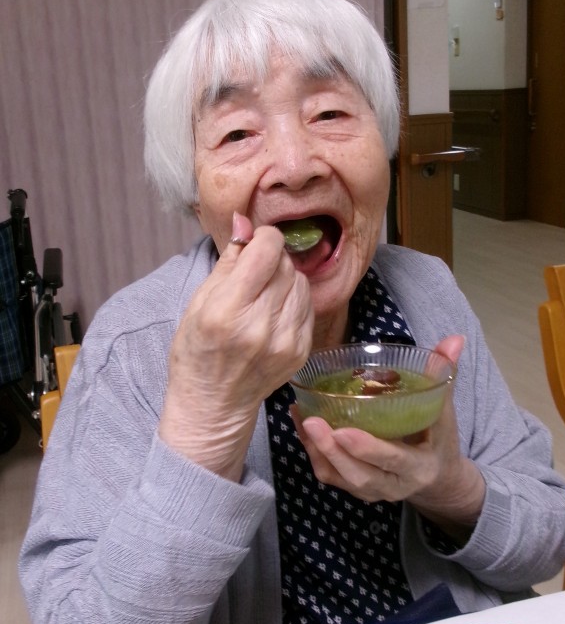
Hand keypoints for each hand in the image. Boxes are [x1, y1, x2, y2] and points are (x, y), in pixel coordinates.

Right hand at [160, 213, 313, 478]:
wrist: (213, 402)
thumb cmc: (198, 350)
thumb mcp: (198, 301)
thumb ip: (228, 260)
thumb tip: (244, 221)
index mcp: (228, 309)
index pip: (268, 249)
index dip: (263, 239)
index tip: (254, 246)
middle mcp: (260, 325)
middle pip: (286, 264)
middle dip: (272, 260)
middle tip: (254, 275)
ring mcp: (285, 341)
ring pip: (302, 283)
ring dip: (285, 280)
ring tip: (263, 296)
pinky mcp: (301, 352)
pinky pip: (308, 307)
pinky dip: (294, 302)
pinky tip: (274, 313)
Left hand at [292, 335, 484, 537]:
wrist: (437, 479)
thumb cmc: (439, 440)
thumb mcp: (446, 412)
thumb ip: (444, 376)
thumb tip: (455, 339)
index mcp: (419, 466)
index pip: (394, 460)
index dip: (368, 449)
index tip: (343, 431)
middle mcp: (394, 485)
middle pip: (359, 475)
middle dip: (333, 451)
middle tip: (312, 421)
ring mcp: (372, 491)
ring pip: (339, 477)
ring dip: (316, 450)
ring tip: (302, 417)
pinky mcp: (355, 489)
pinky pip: (329, 475)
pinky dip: (312, 451)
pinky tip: (301, 424)